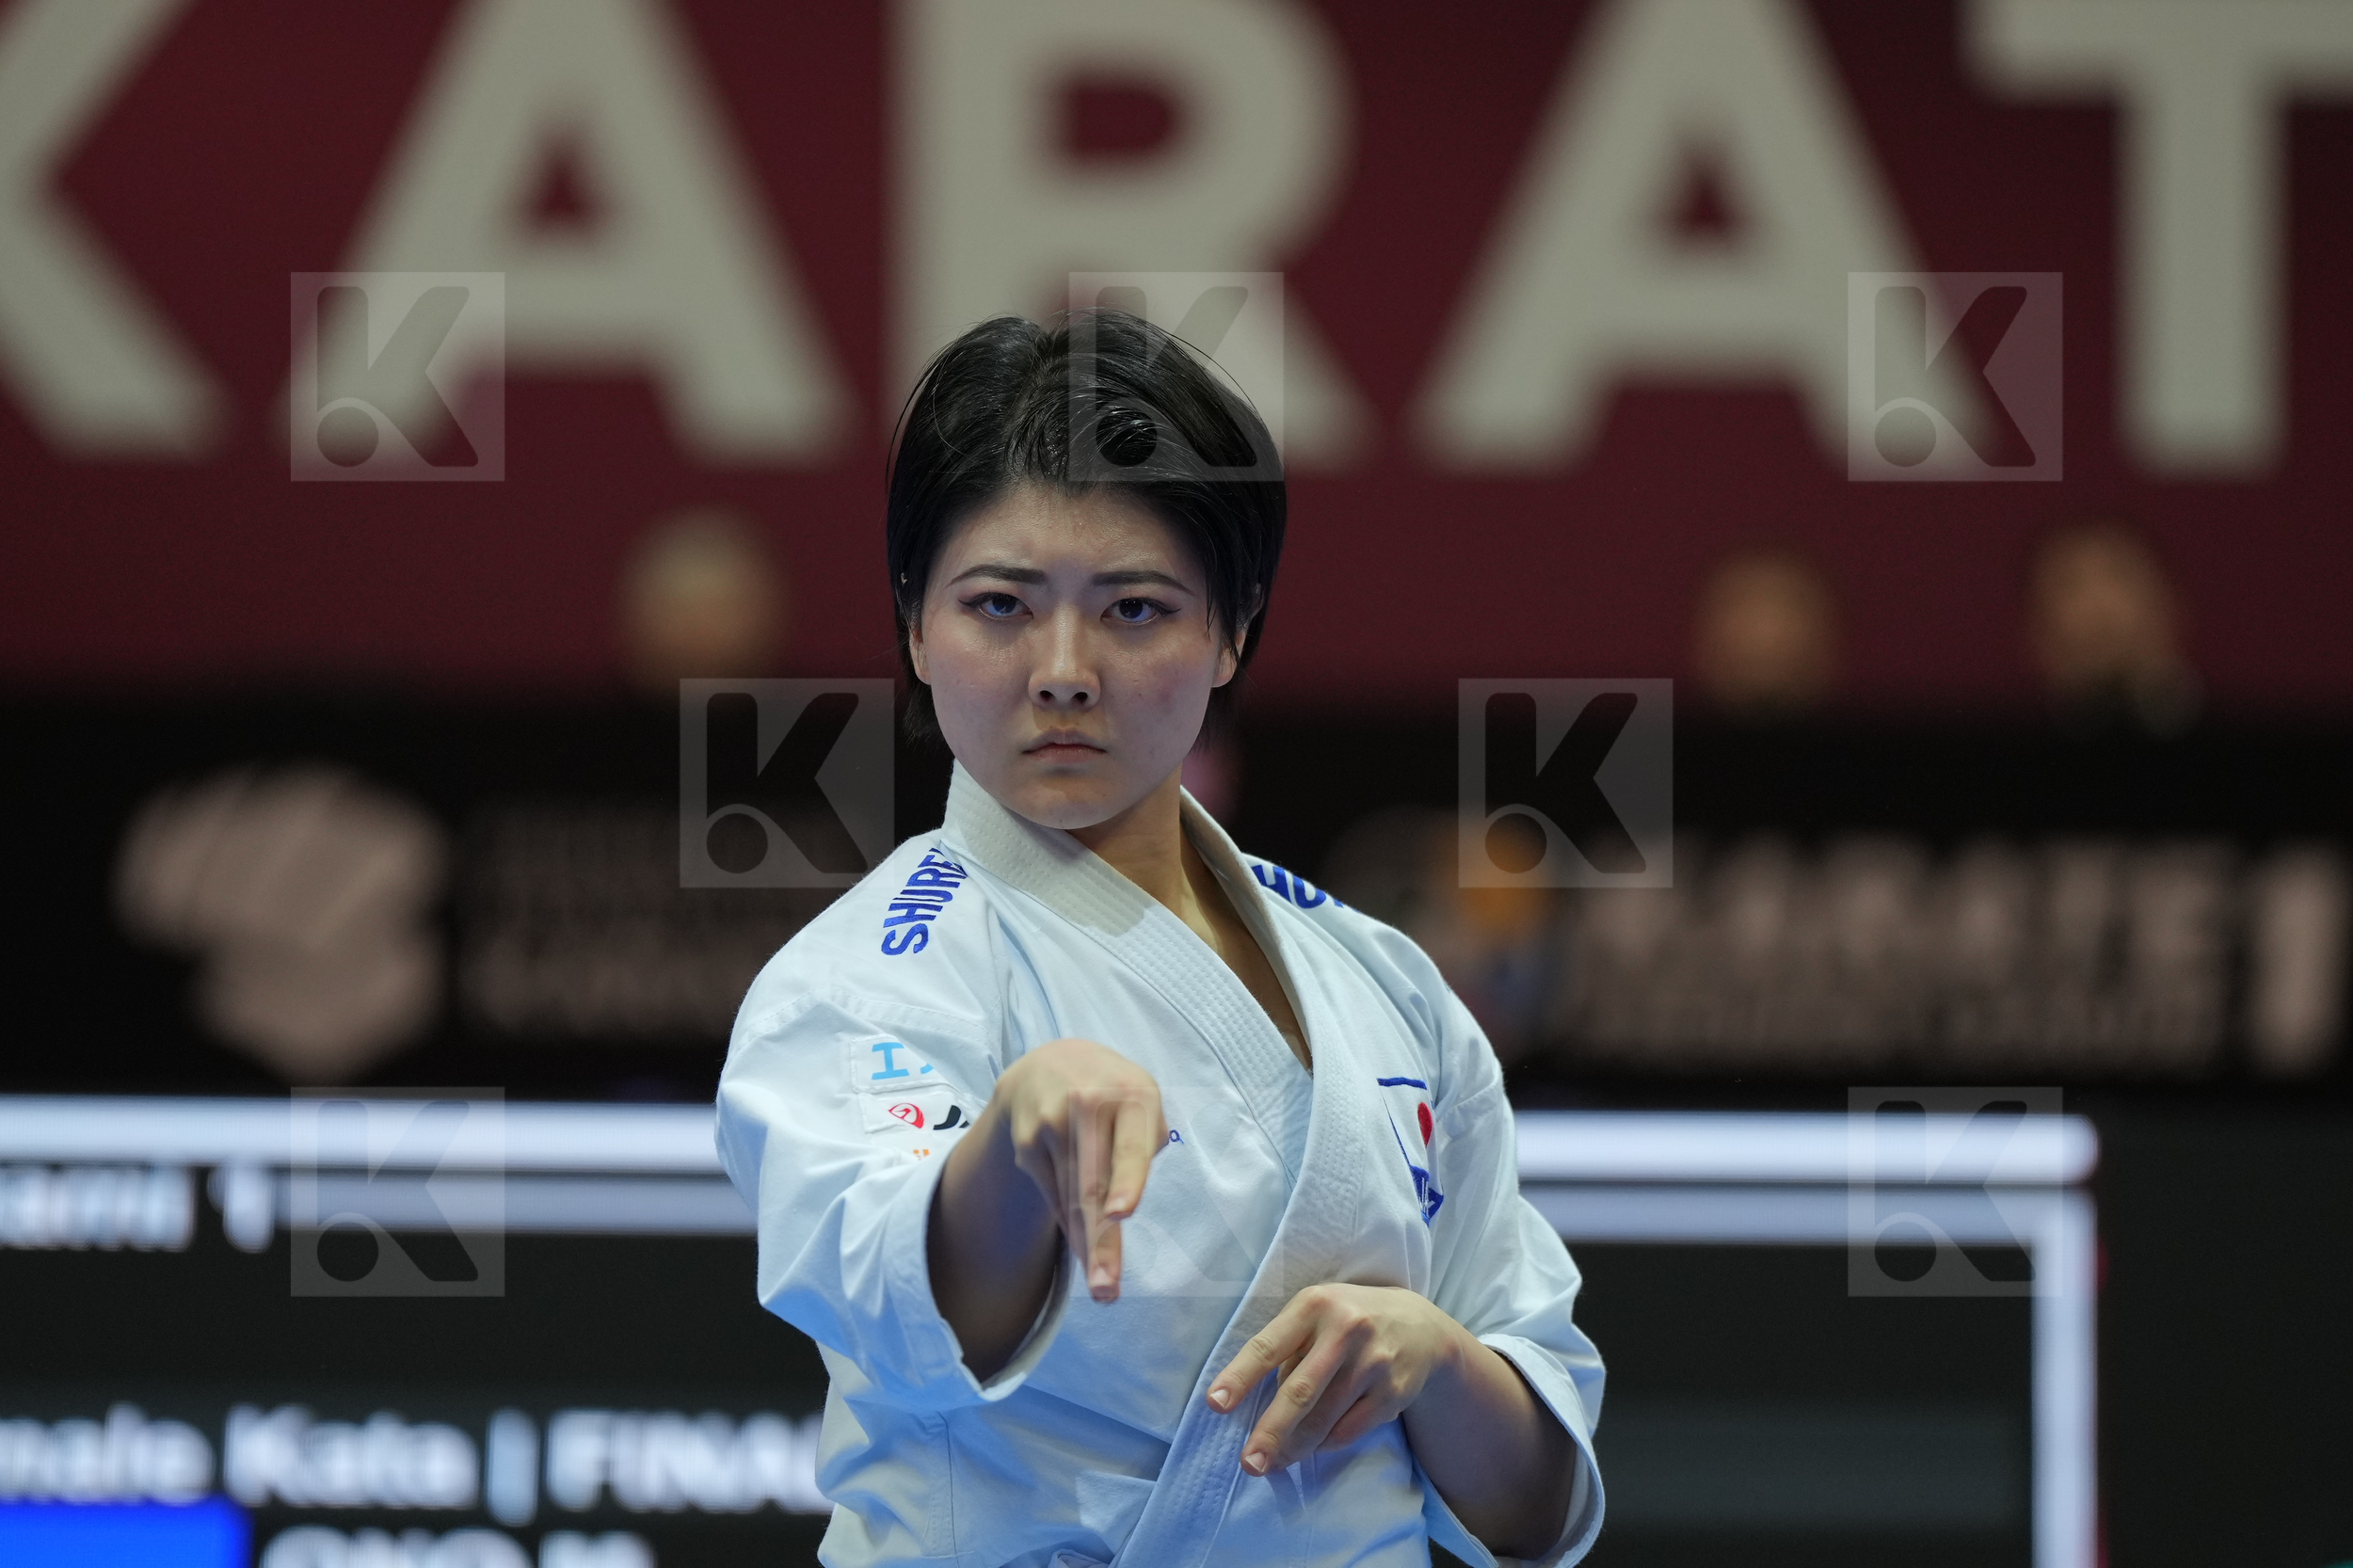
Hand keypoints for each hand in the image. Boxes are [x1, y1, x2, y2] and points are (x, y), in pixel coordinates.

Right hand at [992, 1037, 1165, 1301]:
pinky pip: (1054, 1196)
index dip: (1126, 1179)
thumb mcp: (1142, 1099)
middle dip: (1101, 1240)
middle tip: (1107, 1287)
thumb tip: (1117, 1206)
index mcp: (1131, 1094)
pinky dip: (1070, 1226)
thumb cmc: (1114, 1092)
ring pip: (1070, 1198)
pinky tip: (1085, 1252)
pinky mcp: (1027, 1145)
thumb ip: (1145, 1142)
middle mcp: (1086, 1106)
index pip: (1130, 1144)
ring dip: (1086, 1246)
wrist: (1050, 1064)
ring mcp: (1049, 1125)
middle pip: (1092, 1184)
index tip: (1121, 1213)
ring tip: (1102, 1287)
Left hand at [1206, 1284, 1467, 1474]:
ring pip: (1324, 1418)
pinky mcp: (1394, 1392)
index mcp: (1315, 1304)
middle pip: (1300, 1392)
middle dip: (1271, 1432)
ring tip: (1274, 1461)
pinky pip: (1349, 1430)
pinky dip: (1326, 1443)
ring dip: (1295, 1446)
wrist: (1421, 1327)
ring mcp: (1374, 1362)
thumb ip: (1289, 1347)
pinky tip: (1314, 1445)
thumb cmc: (1348, 1321)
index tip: (1214, 1404)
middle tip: (1249, 1463)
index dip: (1239, 1377)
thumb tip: (1260, 1407)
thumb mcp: (1317, 1313)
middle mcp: (1346, 1330)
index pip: (1268, 1346)